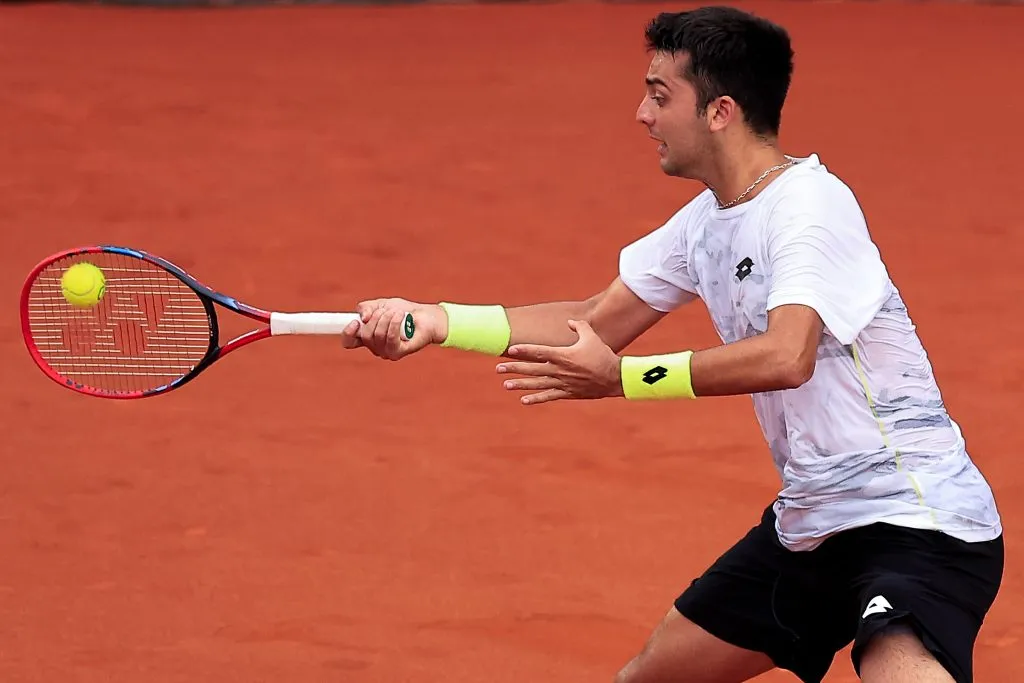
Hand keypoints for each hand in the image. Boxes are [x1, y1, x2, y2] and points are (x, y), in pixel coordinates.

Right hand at [340, 298, 447, 360]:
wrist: (426, 316)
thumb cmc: (404, 311)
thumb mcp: (381, 304)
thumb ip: (366, 308)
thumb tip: (362, 318)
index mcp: (367, 336)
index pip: (349, 342)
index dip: (348, 333)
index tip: (356, 321)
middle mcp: (375, 347)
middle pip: (364, 335)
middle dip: (375, 317)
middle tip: (387, 311)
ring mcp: (387, 352)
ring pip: (377, 335)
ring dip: (387, 318)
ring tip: (397, 313)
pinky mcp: (399, 353)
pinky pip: (390, 339)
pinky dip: (394, 324)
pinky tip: (401, 316)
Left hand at [496, 320, 622, 404]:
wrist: (614, 378)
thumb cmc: (603, 355)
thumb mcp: (591, 336)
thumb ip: (578, 326)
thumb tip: (569, 322)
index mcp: (563, 355)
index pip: (538, 351)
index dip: (523, 350)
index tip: (510, 350)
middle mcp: (559, 370)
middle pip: (532, 369)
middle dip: (514, 368)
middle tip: (498, 368)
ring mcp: (562, 383)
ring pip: (537, 384)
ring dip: (520, 384)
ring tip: (506, 385)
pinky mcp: (567, 393)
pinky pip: (548, 396)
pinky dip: (536, 399)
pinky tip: (523, 400)